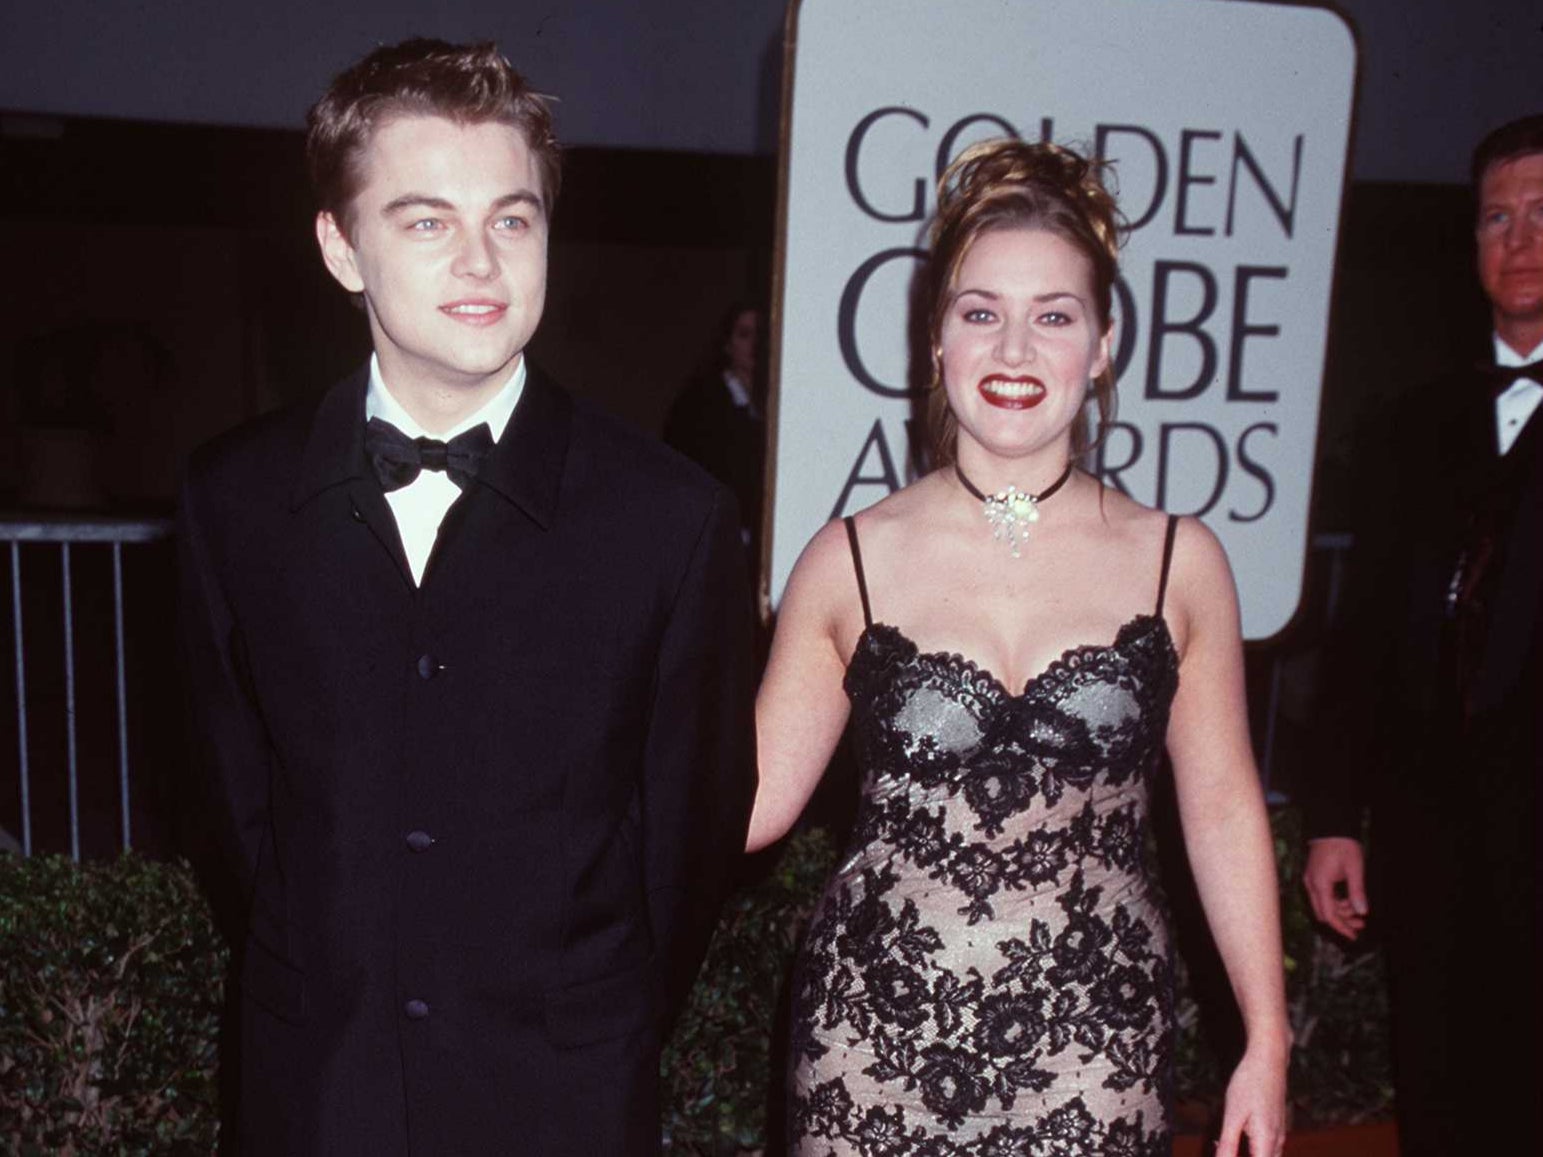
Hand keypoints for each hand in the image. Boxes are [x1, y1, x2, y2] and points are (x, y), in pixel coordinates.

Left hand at [1216, 1040, 1287, 1156]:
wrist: (1268, 1059)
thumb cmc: (1249, 1083)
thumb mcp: (1233, 1114)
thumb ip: (1228, 1144)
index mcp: (1267, 1142)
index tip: (1225, 1155)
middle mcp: (1277, 1142)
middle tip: (1222, 1149)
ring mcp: (1279, 1134)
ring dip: (1249, 1155)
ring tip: (1223, 1144)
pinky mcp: (1276, 1127)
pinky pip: (1267, 1148)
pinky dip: (1253, 1150)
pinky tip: (1233, 1137)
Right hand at [1303, 837, 1367, 939]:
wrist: (1330, 827)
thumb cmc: (1343, 845)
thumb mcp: (1355, 868)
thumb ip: (1357, 891)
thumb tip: (1362, 912)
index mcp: (1320, 883)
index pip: (1329, 914)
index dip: (1341, 927)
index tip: (1354, 936)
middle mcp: (1311, 884)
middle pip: (1323, 913)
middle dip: (1341, 921)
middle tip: (1360, 924)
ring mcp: (1310, 880)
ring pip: (1322, 905)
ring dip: (1339, 911)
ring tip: (1358, 911)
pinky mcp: (1313, 877)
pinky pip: (1321, 897)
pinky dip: (1334, 902)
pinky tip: (1348, 900)